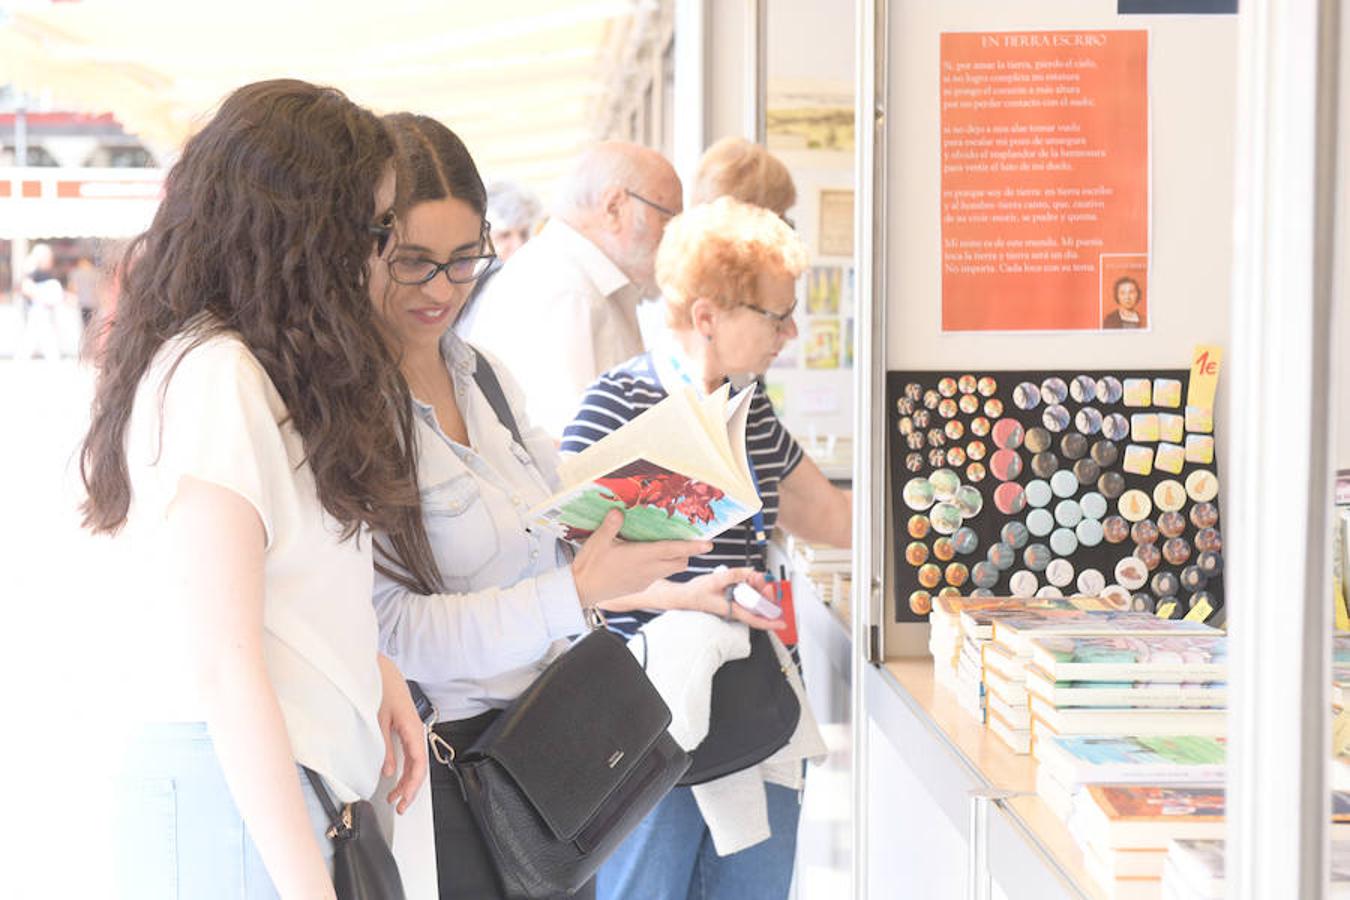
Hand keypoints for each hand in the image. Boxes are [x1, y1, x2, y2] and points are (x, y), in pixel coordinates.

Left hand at [376, 655, 427, 814]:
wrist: (380, 668)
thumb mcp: (377, 720)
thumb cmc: (381, 687)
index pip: (418, 765)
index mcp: (413, 729)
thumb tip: (388, 771)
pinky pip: (409, 752)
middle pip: (418, 766)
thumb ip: (384, 747)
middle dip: (410, 788)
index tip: (403, 801)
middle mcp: (415, 731)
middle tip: (398, 805)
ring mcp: (411, 729)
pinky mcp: (404, 727)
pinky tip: (395, 776)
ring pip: (414, 761)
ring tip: (394, 796)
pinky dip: (404, 767)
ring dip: (406, 780)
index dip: (412, 786)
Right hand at [572, 509, 711, 605]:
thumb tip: (619, 510)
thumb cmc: (590, 565)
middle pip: (680, 562)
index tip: (709, 544)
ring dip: (673, 560)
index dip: (693, 547)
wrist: (581, 591)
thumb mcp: (599, 540)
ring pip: (670, 570)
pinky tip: (645, 558)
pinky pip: (657, 576)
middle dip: (686, 553)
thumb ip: (611, 524)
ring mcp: (645, 580)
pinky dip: (660, 567)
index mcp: (642, 556)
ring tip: (665, 547)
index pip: (674, 550)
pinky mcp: (639, 586)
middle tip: (685, 540)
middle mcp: (649, 570)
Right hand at [676, 567, 785, 630]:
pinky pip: (745, 596)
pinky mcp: (730, 601)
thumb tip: (750, 571)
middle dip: (765, 594)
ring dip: (757, 588)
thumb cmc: (696, 593)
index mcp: (733, 609)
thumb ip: (735, 574)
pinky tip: (747, 578)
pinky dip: (749, 588)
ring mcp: (733, 606)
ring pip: (752, 600)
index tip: (782, 624)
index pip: (756, 619)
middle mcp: (735, 610)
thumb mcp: (716, 579)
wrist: (684, 596)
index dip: (770, 623)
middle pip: (757, 607)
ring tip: (755, 576)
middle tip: (765, 581)